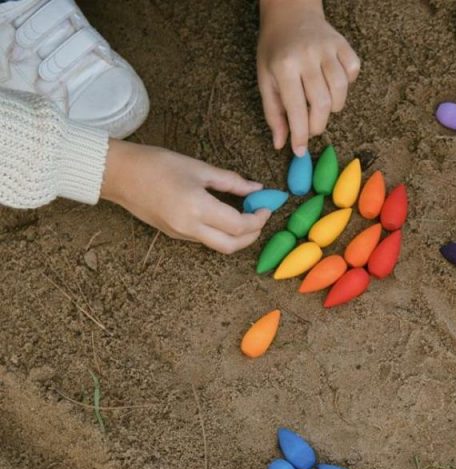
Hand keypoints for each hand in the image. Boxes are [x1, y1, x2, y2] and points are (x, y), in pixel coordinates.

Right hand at [101, 140, 268, 253]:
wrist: (118, 174)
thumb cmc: (155, 164)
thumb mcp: (197, 167)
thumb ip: (230, 181)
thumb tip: (256, 189)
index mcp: (197, 208)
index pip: (239, 225)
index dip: (258, 219)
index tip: (266, 206)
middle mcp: (190, 227)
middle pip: (233, 246)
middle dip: (252, 235)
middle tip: (259, 217)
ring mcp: (181, 234)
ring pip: (219, 246)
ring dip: (237, 236)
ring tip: (244, 215)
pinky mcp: (175, 235)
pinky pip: (205, 240)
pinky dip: (221, 233)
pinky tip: (224, 216)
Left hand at [257, 0, 359, 155]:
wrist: (290, 13)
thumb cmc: (275, 51)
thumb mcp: (265, 79)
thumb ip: (273, 113)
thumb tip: (281, 144)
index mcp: (284, 66)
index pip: (296, 110)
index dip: (300, 135)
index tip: (300, 150)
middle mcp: (307, 56)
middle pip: (322, 104)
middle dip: (318, 125)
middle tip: (311, 127)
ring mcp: (327, 48)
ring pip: (341, 91)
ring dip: (334, 107)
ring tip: (322, 104)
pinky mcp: (343, 44)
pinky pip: (353, 71)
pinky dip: (348, 83)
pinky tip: (334, 83)